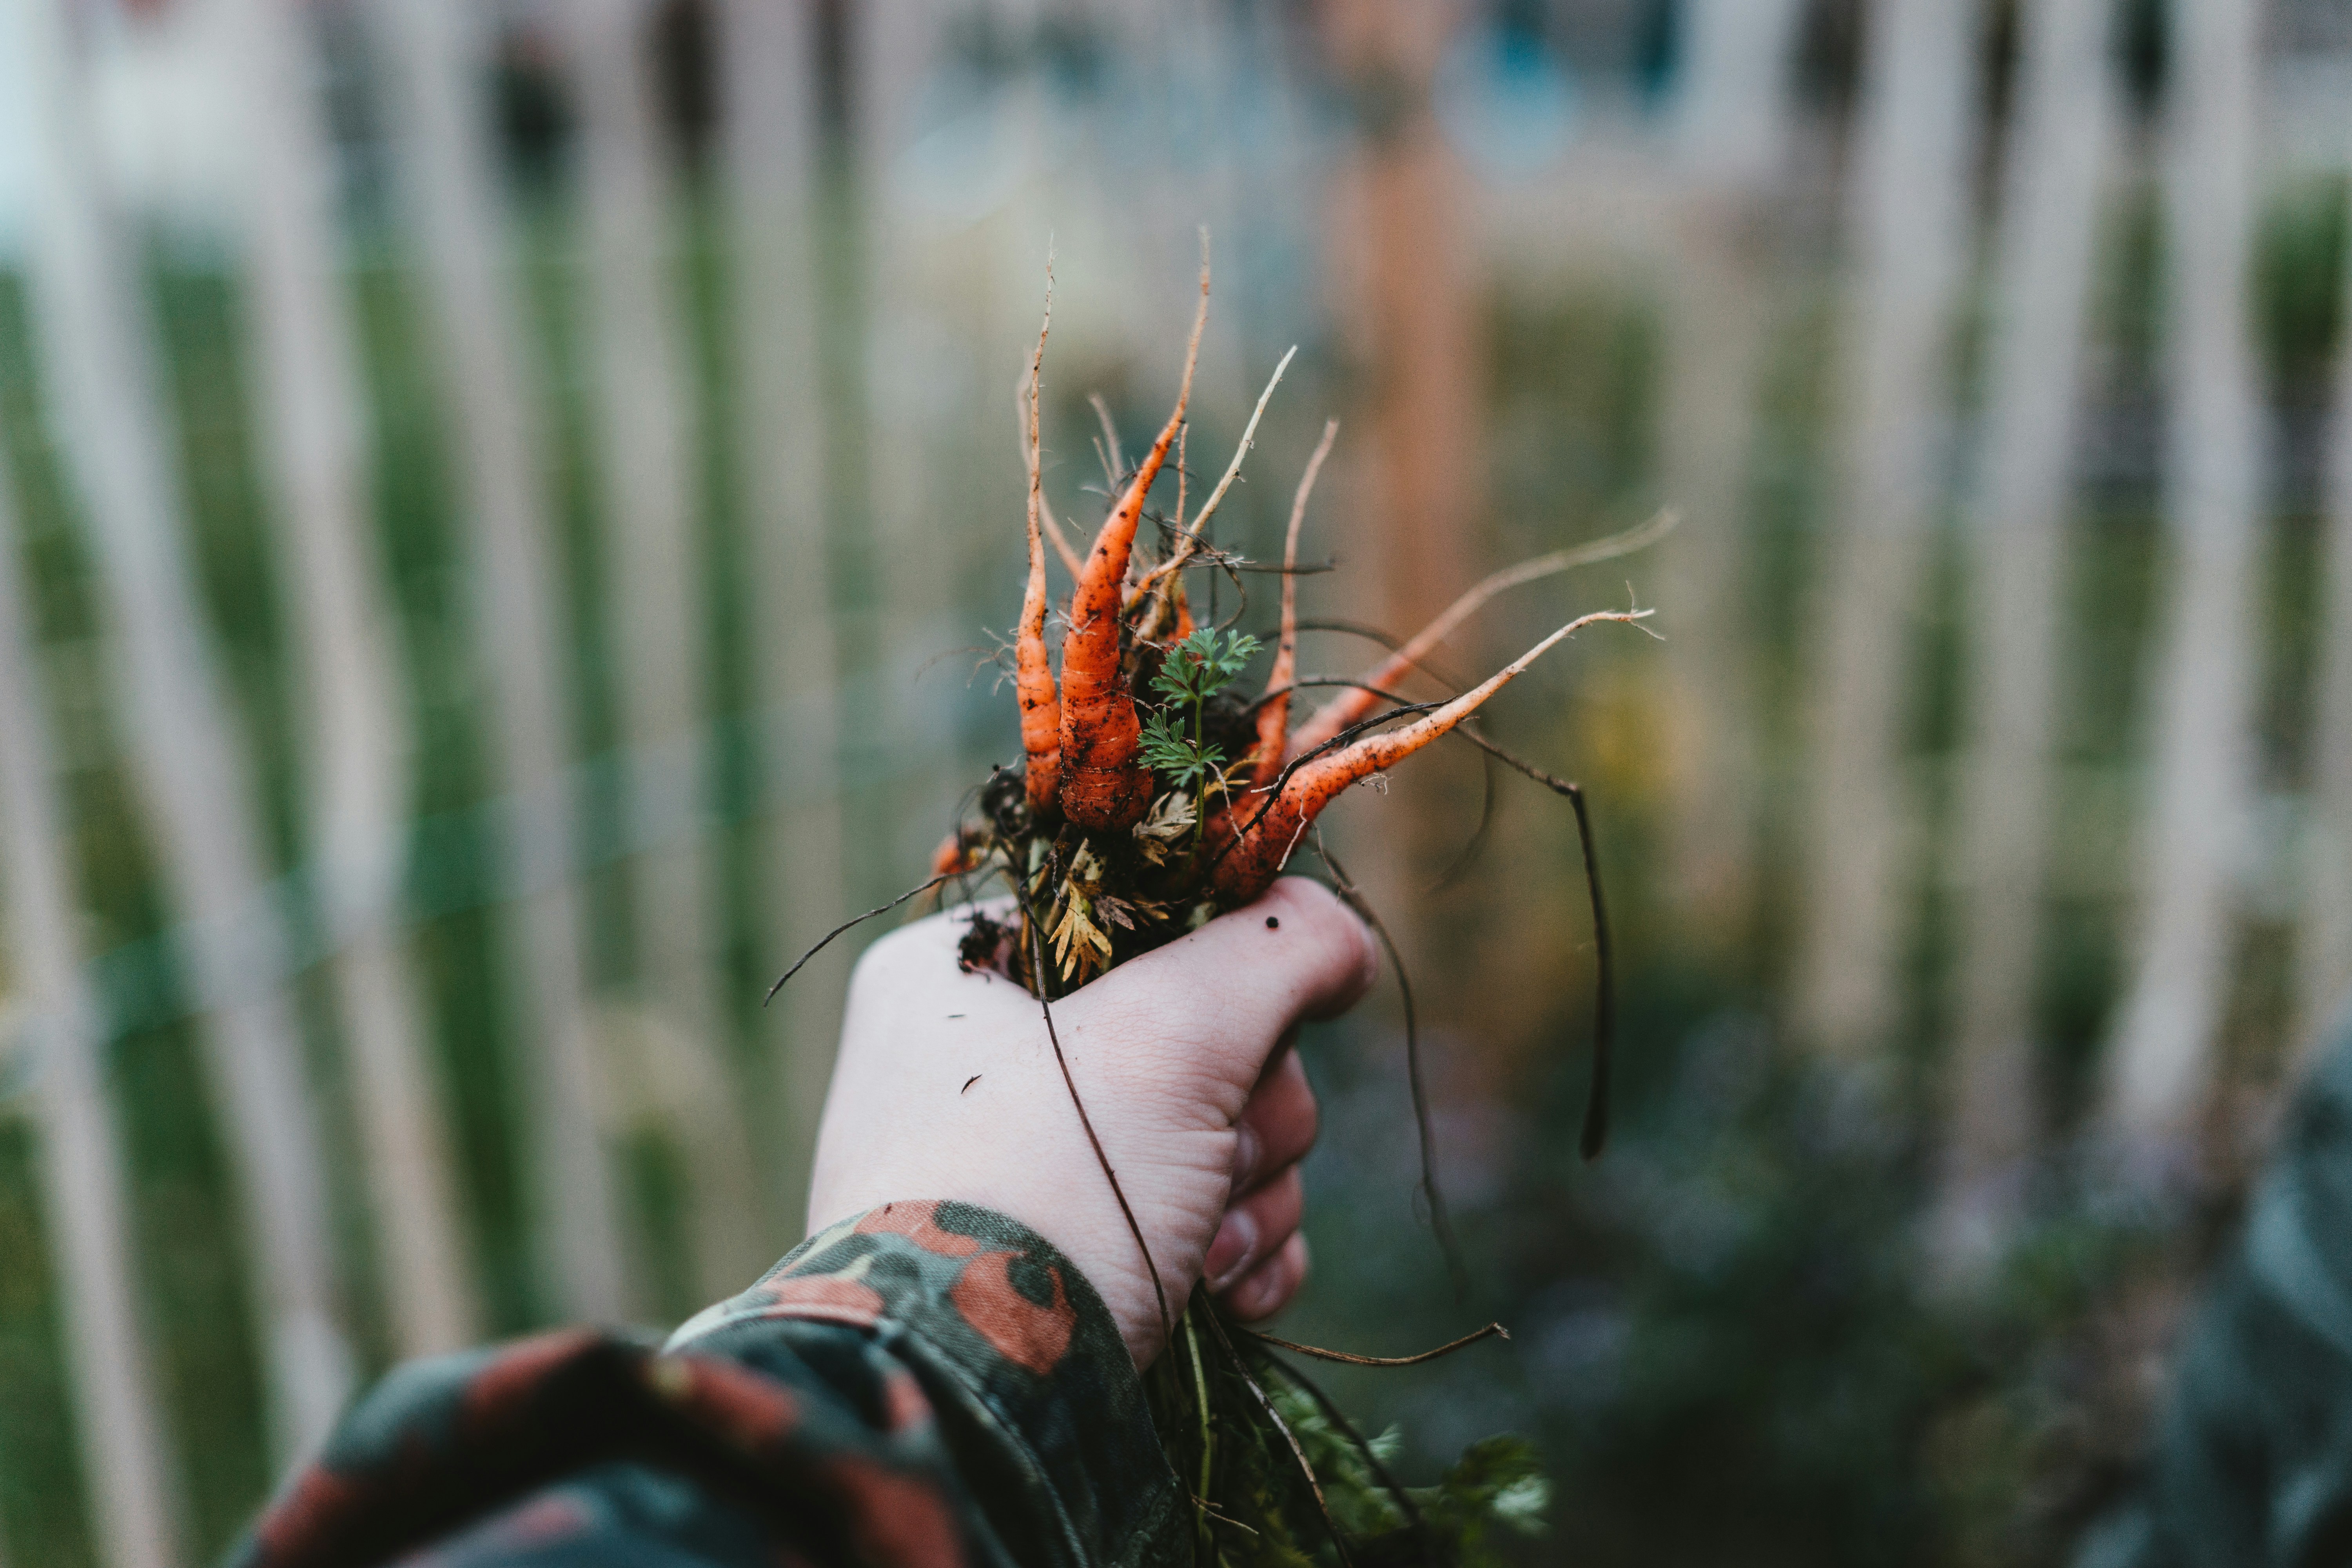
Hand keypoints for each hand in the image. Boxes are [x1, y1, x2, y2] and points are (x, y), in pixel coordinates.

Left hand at [806, 877, 1378, 1365]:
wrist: (982, 1404)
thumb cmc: (1048, 1183)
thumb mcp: (1177, 1028)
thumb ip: (1278, 947)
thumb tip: (1338, 940)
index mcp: (958, 973)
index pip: (1136, 914)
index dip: (1216, 965)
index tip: (1237, 1017)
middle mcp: (984, 1062)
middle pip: (1198, 1031)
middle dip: (1243, 1108)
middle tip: (1212, 1154)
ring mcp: (1030, 1168)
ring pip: (1217, 1130)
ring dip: (1248, 1190)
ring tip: (1206, 1247)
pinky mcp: (1077, 1261)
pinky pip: (1205, 1221)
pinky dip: (1237, 1254)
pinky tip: (1225, 1293)